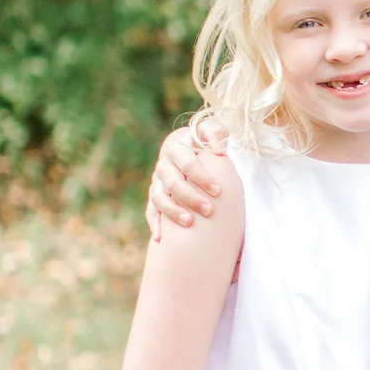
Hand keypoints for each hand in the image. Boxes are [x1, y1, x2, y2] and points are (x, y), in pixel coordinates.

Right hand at [146, 116, 230, 241]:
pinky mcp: (155, 196)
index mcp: (176, 149)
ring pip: (160, 198)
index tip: (218, 190)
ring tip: (189, 223)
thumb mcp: (211, 131)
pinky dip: (154, 224)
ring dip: (173, 211)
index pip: (187, 162)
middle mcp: (164, 166)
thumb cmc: (204, 141)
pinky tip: (161, 238)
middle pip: (173, 182)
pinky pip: (151, 211)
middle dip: (190, 197)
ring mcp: (157, 182)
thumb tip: (217, 146)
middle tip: (209, 210)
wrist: (187, 147)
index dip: (201, 176)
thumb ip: (215, 132)